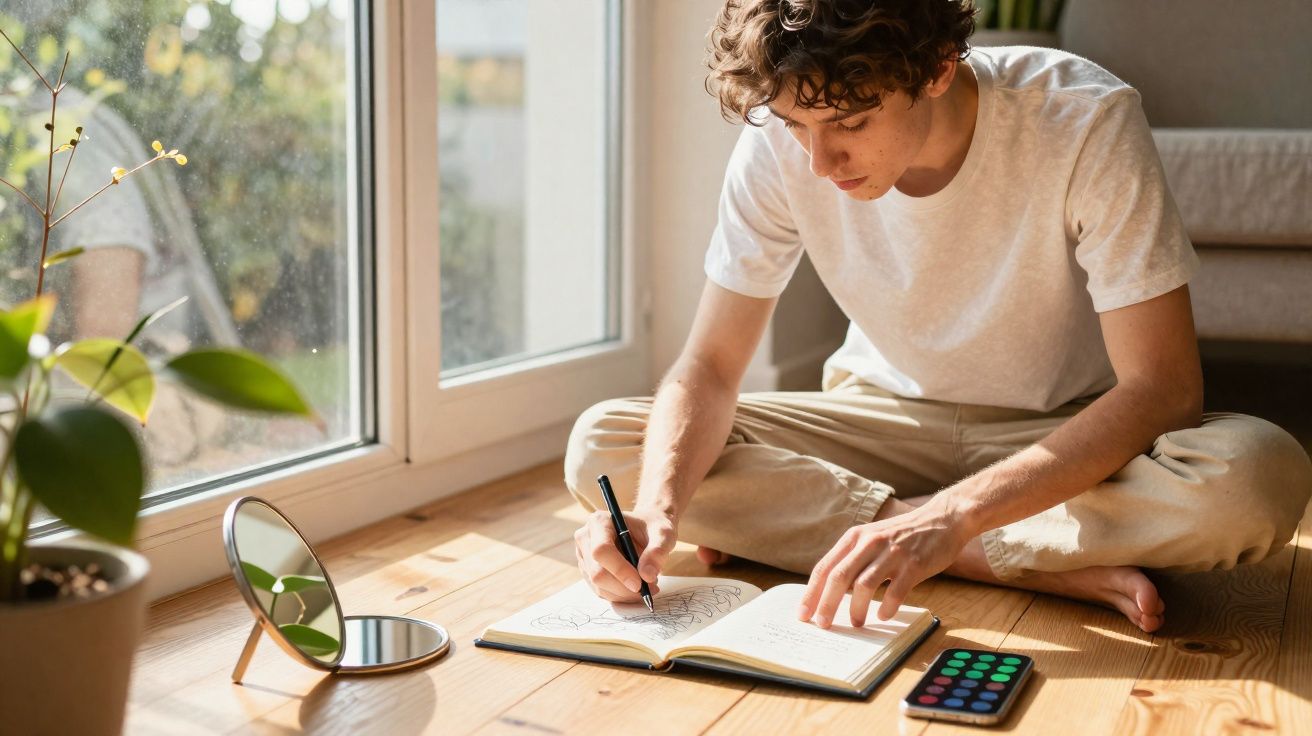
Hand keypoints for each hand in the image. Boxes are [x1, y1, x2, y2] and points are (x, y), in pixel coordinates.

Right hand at [574, 506, 677, 602]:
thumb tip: (647, 576)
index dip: (619, 570)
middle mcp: (586, 537)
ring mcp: (583, 556)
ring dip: (624, 594)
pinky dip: (620, 596)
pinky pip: (601, 592)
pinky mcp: (587, 571)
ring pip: (599, 586)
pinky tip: (635, 588)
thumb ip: (657, 551)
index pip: (601, 551)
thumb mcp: (663, 534)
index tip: (640, 583)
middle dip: (624, 587)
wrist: (647, 529)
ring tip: (647, 586)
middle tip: (650, 589)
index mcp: (600, 521)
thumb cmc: (653, 527)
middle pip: (597, 573)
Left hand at [797, 498, 971, 628]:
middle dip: (827, 604)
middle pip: (839, 578)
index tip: (803, 614)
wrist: (943, 519)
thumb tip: (830, 592)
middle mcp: (870, 543)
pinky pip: (895, 592)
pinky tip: (884, 615)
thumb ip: (853, 559)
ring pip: (864, 586)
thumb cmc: (903, 534)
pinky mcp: (914, 564)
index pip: (825, 568)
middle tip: (822, 625)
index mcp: (855, 537)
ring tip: (856, 623)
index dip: (811, 593)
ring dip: (857, 609)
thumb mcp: (872, 538)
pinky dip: (887, 608)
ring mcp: (892, 553)